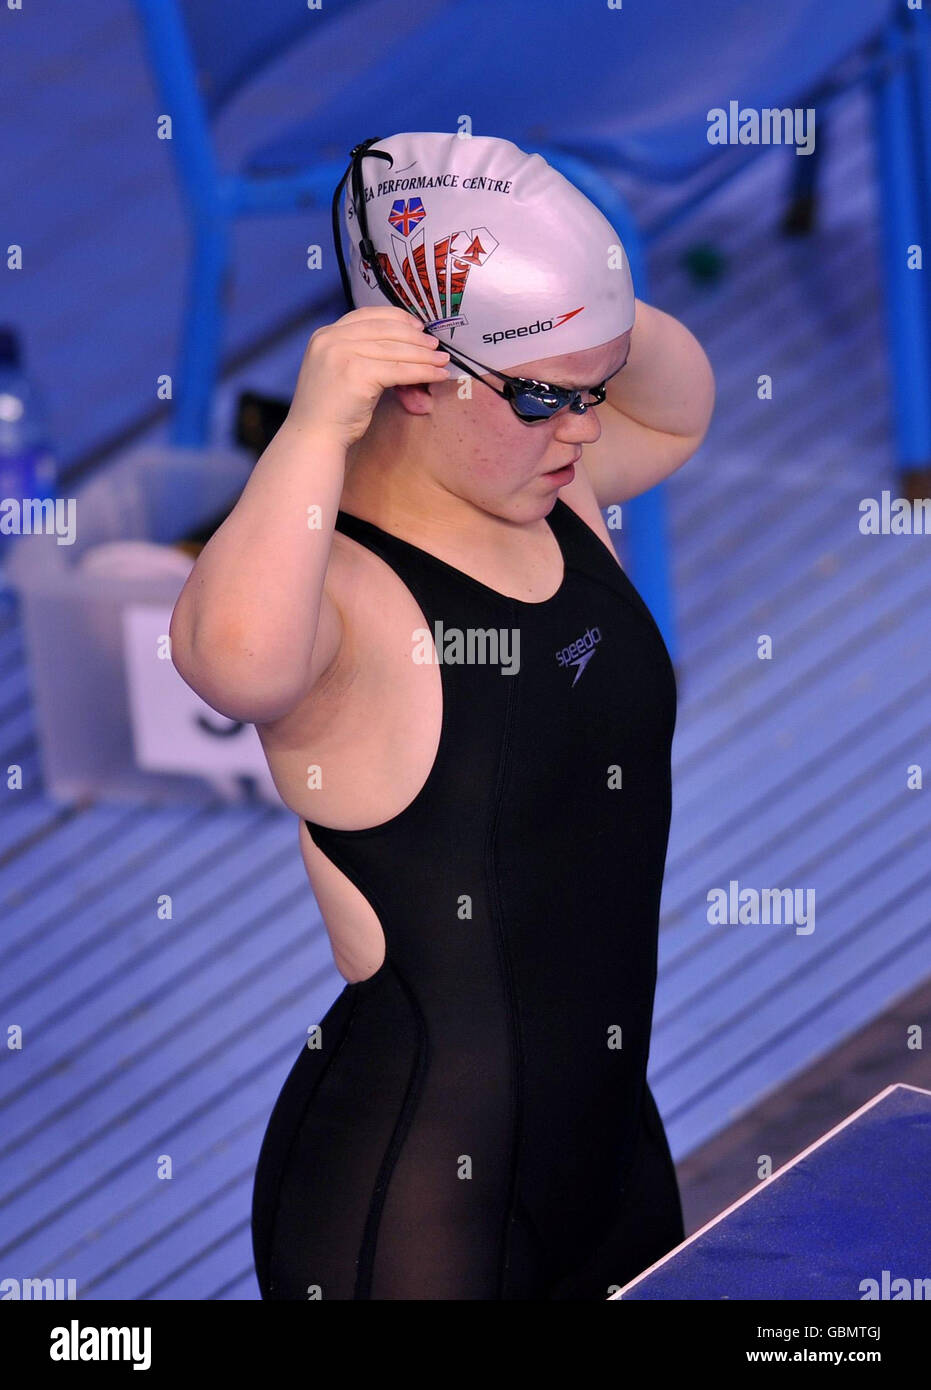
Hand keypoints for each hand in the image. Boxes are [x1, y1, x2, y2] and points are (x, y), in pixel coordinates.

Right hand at [286, 306, 449, 447]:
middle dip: (415, 338)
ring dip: (424, 356)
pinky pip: (400, 370)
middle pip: (385, 329)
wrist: (313, 438)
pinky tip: (438, 375)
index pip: (367, 315)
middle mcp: (331, 339)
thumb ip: (363, 356)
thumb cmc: (330, 412)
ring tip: (443, 361)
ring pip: (396, 349)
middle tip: (436, 346)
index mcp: (325, 335)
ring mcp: (342, 354)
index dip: (397, 318)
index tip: (418, 327)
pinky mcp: (357, 373)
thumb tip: (407, 351)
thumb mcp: (342, 372)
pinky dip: (423, 372)